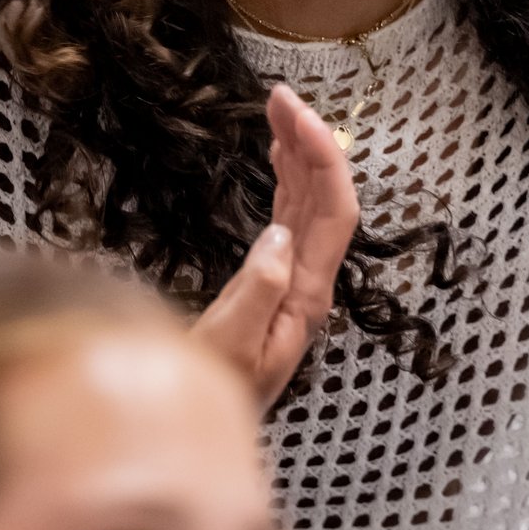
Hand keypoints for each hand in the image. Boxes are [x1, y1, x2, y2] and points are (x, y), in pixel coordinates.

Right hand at [193, 85, 359, 405]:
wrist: (196, 434)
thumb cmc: (208, 399)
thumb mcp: (228, 351)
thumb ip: (258, 294)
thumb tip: (279, 236)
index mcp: (305, 295)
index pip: (333, 212)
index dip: (321, 158)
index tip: (295, 114)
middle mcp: (307, 283)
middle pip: (324, 198)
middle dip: (309, 141)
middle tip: (279, 95)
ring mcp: (291, 281)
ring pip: (306, 203)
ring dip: (297, 153)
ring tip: (277, 108)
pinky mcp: (270, 282)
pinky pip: (288, 216)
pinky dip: (285, 179)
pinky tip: (276, 156)